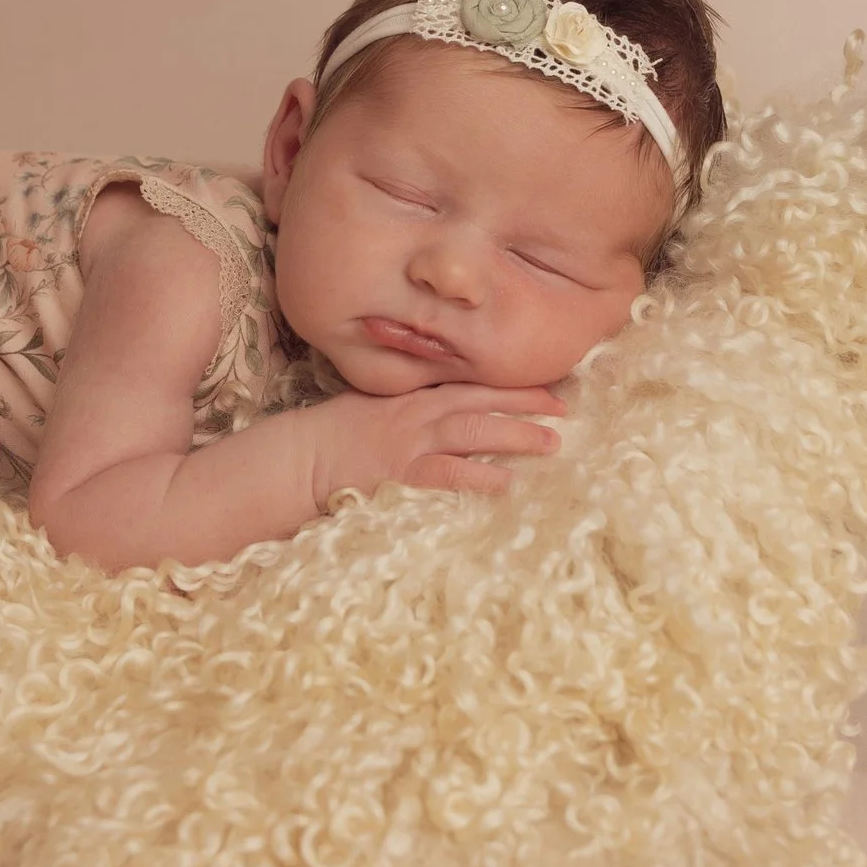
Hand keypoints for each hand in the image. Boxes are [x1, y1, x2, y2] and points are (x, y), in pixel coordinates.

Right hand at [306, 383, 565, 504]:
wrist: (301, 459)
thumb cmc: (335, 435)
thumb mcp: (376, 406)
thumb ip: (411, 403)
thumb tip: (448, 403)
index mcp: (413, 396)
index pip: (471, 384)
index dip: (510, 385)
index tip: (547, 388)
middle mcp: (418, 414)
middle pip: (481, 402)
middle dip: (525, 403)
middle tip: (565, 409)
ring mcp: (412, 445)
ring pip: (473, 432)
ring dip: (515, 435)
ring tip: (551, 442)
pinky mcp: (403, 476)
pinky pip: (448, 474)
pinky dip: (478, 476)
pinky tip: (505, 482)